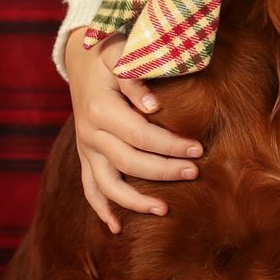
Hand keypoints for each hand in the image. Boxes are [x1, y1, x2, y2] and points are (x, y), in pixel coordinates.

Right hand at [63, 28, 205, 233]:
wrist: (81, 55)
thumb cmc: (111, 51)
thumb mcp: (122, 52)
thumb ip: (135, 76)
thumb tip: (153, 106)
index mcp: (100, 109)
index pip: (141, 135)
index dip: (170, 144)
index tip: (199, 148)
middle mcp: (89, 134)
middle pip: (128, 163)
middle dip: (164, 171)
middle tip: (195, 172)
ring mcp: (86, 148)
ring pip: (106, 186)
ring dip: (134, 201)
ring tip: (164, 211)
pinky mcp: (86, 156)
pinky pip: (90, 189)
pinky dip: (101, 209)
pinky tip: (117, 228)